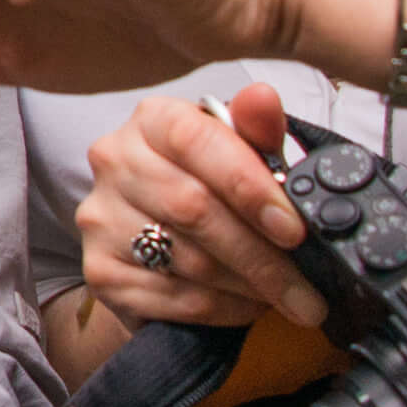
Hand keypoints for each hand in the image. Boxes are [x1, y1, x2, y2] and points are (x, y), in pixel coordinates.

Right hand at [79, 84, 319, 330]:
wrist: (160, 243)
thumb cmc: (210, 189)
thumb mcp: (241, 155)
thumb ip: (256, 130)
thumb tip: (263, 97)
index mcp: (152, 121)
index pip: (196, 140)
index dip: (249, 186)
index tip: (294, 228)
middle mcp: (114, 161)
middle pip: (193, 209)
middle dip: (262, 255)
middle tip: (308, 288)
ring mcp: (100, 218)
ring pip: (187, 260)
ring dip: (248, 287)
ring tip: (288, 298)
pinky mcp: (99, 270)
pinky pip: (172, 298)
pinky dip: (222, 309)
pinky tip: (248, 306)